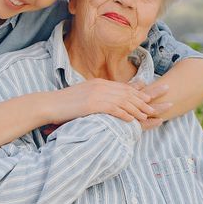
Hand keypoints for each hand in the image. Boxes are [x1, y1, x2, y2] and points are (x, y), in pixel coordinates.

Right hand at [50, 79, 170, 124]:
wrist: (49, 104)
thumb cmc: (62, 104)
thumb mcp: (81, 96)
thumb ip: (94, 95)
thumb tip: (101, 101)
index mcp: (98, 83)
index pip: (122, 87)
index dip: (137, 93)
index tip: (148, 98)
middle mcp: (100, 86)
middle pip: (127, 93)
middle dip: (142, 100)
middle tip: (154, 107)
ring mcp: (97, 94)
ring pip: (123, 101)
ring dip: (136, 109)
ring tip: (146, 116)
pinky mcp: (93, 104)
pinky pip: (114, 109)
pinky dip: (125, 114)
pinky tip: (132, 120)